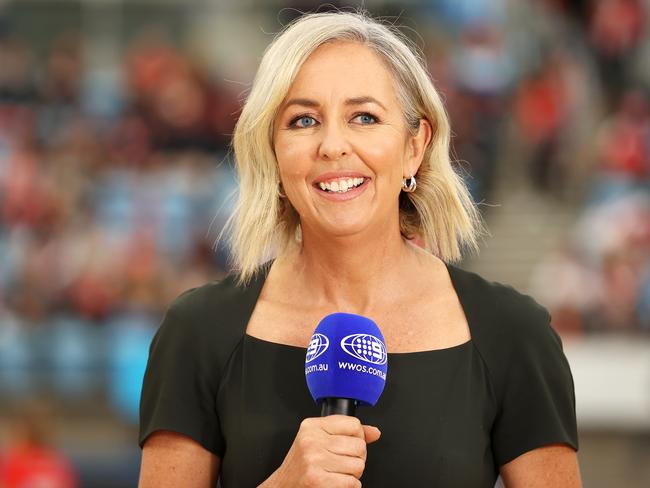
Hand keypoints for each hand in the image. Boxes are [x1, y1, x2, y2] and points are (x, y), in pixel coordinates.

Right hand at [260, 415, 380, 487]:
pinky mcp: (318, 480)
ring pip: (358, 465)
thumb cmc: (301, 464)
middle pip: (359, 446)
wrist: (283, 486)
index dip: (358, 436)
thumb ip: (346, 433)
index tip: (350, 444)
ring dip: (354, 474)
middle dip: (357, 458)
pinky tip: (337, 482)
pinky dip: (350, 485)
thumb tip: (374, 432)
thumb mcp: (318, 439)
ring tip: (339, 473)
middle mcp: (312, 441)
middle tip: (343, 462)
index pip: (353, 424)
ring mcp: (314, 460)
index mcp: (312, 426)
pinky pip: (352, 482)